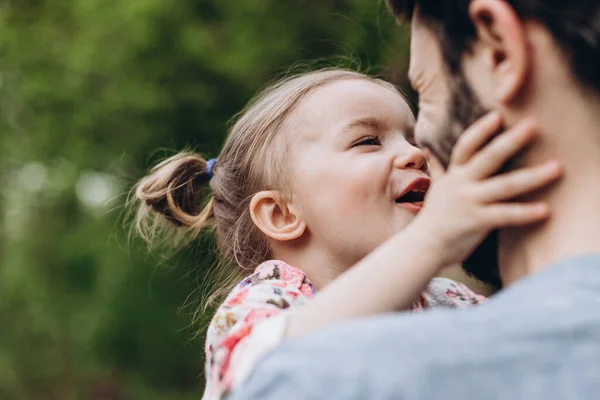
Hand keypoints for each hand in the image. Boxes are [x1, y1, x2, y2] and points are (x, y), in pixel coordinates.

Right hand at [413, 112, 561, 265]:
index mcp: (454, 175)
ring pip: (504, 185)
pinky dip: (525, 213)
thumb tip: (431, 151)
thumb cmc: (434, 219)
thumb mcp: (437, 189)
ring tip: (557, 167)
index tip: (497, 115)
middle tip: (533, 125)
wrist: (422, 246)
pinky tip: (545, 209)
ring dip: (532, 176)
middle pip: (489, 157)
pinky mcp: (475, 222)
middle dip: (511, 140)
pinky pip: (505, 215)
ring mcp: (468, 202)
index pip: (466, 146)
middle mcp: (461, 184)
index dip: (481, 130)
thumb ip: (439, 169)